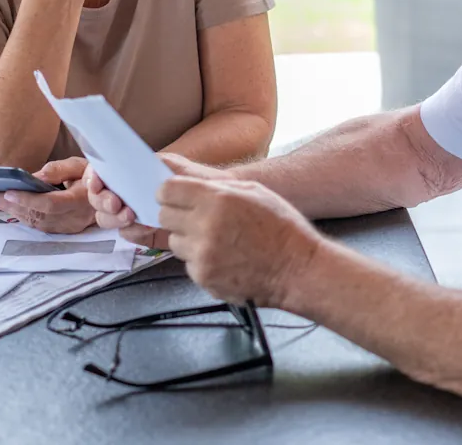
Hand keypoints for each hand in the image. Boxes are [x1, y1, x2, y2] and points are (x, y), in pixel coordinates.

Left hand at [0, 157, 95, 233]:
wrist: (111, 197)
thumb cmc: (94, 177)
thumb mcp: (80, 165)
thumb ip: (59, 170)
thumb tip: (34, 177)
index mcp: (82, 200)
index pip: (50, 204)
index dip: (28, 199)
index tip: (8, 191)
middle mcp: (75, 218)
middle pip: (38, 215)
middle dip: (12, 205)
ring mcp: (69, 228)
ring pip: (36, 223)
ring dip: (13, 211)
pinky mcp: (64, 231)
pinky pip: (39, 226)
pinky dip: (22, 216)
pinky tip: (9, 207)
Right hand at [85, 153, 225, 248]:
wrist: (216, 201)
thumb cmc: (194, 178)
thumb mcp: (172, 165)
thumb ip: (150, 165)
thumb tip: (130, 166)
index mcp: (128, 172)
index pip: (99, 173)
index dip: (92, 179)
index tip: (98, 184)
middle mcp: (125, 192)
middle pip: (97, 200)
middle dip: (103, 202)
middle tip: (117, 204)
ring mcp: (131, 213)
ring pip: (107, 219)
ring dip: (115, 218)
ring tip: (132, 215)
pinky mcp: (143, 232)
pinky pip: (128, 234)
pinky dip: (134, 231)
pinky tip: (146, 227)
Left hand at [157, 165, 322, 307]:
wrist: (297, 269)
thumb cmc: (281, 228)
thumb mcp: (253, 191)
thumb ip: (216, 187)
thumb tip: (187, 185)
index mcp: (217, 199)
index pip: (167, 190)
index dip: (168, 192)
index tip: (173, 196)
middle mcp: (205, 226)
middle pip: (164, 216)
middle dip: (177, 215)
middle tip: (196, 219)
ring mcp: (202, 254)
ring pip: (174, 241)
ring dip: (188, 239)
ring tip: (217, 240)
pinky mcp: (203, 277)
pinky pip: (187, 264)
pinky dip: (200, 261)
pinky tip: (224, 258)